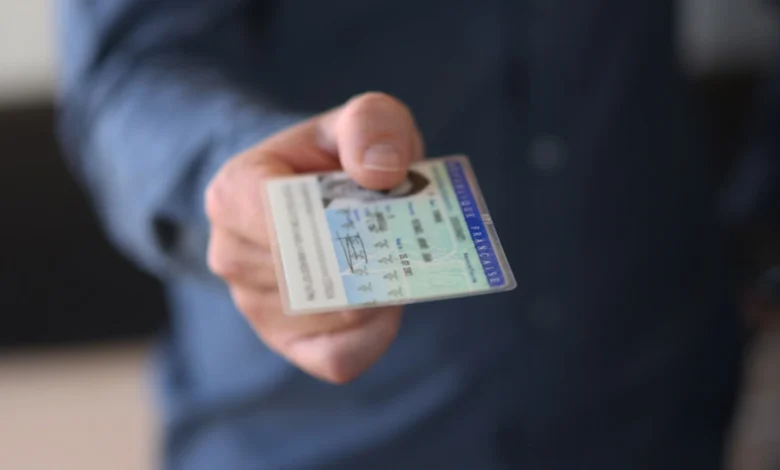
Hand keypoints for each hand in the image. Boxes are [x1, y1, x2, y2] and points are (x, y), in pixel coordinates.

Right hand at [204, 92, 423, 382]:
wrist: (319, 197)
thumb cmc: (338, 157)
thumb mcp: (361, 118)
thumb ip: (371, 123)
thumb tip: (380, 171)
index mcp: (233, 193)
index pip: (272, 219)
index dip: (331, 219)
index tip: (376, 202)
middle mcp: (232, 255)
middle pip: (313, 273)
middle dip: (369, 254)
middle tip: (403, 231)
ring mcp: (256, 306)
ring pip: (336, 314)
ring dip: (380, 289)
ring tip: (391, 254)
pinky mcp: (288, 343)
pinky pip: (339, 357)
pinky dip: (376, 332)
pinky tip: (386, 299)